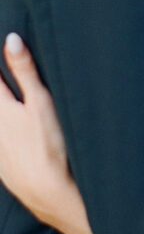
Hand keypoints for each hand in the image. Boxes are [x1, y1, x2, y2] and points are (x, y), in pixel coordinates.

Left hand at [0, 33, 72, 224]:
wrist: (48, 193)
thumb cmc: (49, 144)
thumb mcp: (41, 102)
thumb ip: (25, 71)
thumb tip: (11, 39)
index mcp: (1, 108)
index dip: (0, 64)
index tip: (3, 46)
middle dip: (6, 89)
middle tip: (12, 87)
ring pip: (0, 124)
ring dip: (7, 111)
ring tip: (15, 105)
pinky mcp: (2, 166)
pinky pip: (1, 145)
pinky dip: (8, 134)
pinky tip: (18, 136)